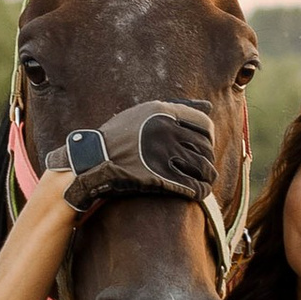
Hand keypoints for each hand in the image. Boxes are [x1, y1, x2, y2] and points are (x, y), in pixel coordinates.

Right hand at [46, 97, 217, 213]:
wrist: (91, 160)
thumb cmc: (117, 137)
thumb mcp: (143, 113)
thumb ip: (176, 107)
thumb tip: (209, 106)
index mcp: (162, 111)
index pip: (204, 125)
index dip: (208, 139)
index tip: (202, 148)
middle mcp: (166, 130)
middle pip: (206, 148)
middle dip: (207, 160)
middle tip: (202, 168)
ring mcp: (163, 154)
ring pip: (204, 168)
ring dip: (207, 177)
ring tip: (203, 181)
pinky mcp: (160, 178)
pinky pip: (194, 187)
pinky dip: (200, 192)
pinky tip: (198, 193)